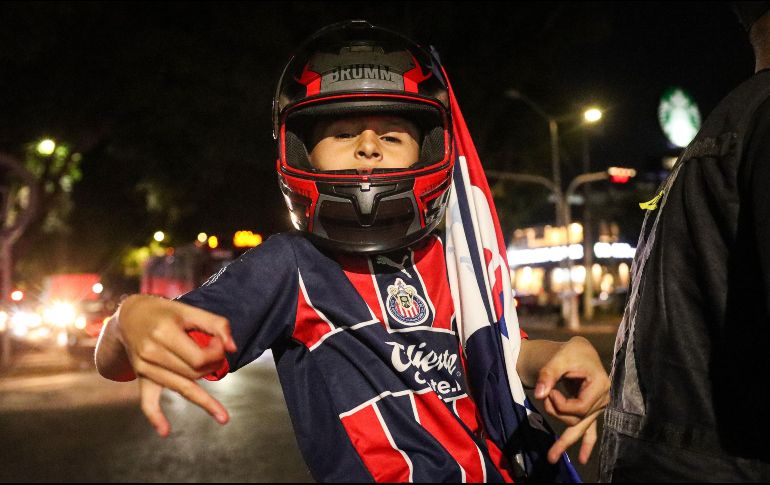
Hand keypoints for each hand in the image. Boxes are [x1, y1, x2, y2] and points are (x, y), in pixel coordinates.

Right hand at [116, 295, 236, 436]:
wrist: (129, 317)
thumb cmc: (165, 312)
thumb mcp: (190, 310)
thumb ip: (216, 324)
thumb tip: (232, 348)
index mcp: (164, 333)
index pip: (199, 357)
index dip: (216, 354)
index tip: (219, 343)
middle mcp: (151, 352)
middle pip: (193, 373)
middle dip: (212, 368)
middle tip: (217, 356)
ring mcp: (144, 368)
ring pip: (181, 388)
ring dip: (203, 397)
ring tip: (222, 413)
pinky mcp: (142, 377)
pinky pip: (147, 401)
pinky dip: (156, 417)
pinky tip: (165, 431)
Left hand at [533, 336, 608, 464]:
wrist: (577, 351)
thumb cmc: (570, 352)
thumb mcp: (558, 358)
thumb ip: (548, 374)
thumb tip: (539, 394)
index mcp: (600, 385)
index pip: (580, 408)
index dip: (560, 404)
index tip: (549, 391)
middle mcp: (603, 399)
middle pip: (580, 420)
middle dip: (558, 415)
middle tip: (544, 402)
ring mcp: (598, 407)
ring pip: (582, 428)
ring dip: (565, 439)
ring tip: (551, 457)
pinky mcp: (592, 410)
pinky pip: (591, 430)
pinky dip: (586, 444)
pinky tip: (583, 459)